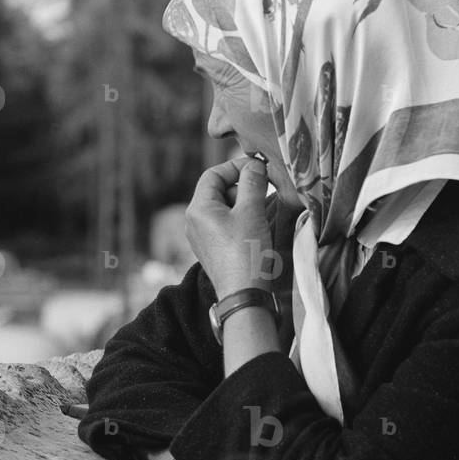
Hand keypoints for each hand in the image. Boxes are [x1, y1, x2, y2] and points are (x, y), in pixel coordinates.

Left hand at [186, 156, 274, 298]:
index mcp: (198, 209)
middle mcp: (194, 221)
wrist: (244, 295)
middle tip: (264, 191)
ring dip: (244, 203)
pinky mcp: (212, 249)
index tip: (259, 168)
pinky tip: (256, 226)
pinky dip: (241, 218)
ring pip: (223, 207)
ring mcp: (202, 237)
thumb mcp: (252, 211)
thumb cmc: (246, 252)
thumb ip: (253, 182)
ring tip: (262, 211)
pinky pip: (225, 224)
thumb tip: (255, 165)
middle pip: (217, 190)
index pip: (213, 174)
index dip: (236, 167)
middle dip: (242, 186)